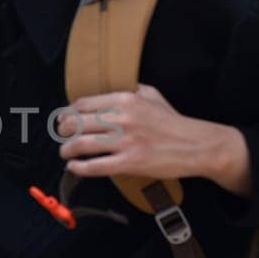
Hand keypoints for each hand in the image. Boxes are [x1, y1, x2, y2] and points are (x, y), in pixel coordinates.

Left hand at [57, 84, 251, 196]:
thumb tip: (106, 91)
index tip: (63, 120)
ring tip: (65, 153)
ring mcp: (125, 141)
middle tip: (63, 138)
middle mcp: (122, 118)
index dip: (67, 114)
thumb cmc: (173, 121)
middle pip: (76, 123)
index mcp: (125, 99)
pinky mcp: (130, 163)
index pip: (83, 104)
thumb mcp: (152, 95)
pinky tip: (74, 167)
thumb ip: (129, 90)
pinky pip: (95, 166)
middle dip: (64, 132)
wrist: (195, 145)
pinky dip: (79, 167)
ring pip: (81, 144)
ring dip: (67, 150)